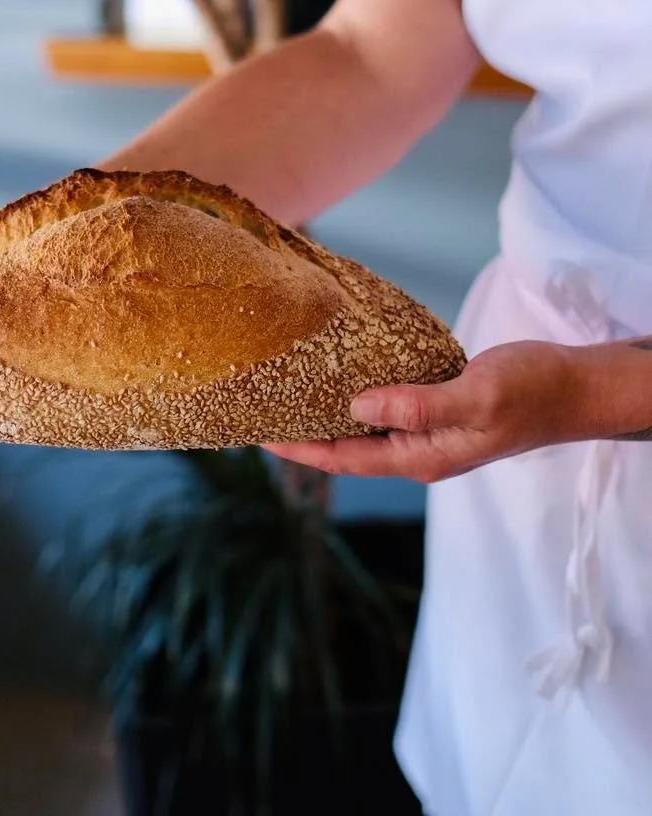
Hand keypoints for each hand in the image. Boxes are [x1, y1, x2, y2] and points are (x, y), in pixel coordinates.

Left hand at [265, 340, 586, 482]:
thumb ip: (418, 407)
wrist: (574, 387)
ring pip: (363, 426)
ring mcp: (426, 430)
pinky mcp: (435, 407)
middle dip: (303, 435)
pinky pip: (386, 404)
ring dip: (326, 414)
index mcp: (421, 456)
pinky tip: (338, 376)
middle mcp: (417, 449)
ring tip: (287, 396)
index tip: (260, 438)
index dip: (300, 451)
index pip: (345, 458)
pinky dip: (357, 393)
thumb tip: (357, 408)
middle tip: (262, 414)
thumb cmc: (532, 394)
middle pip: (346, 447)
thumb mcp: (475, 399)